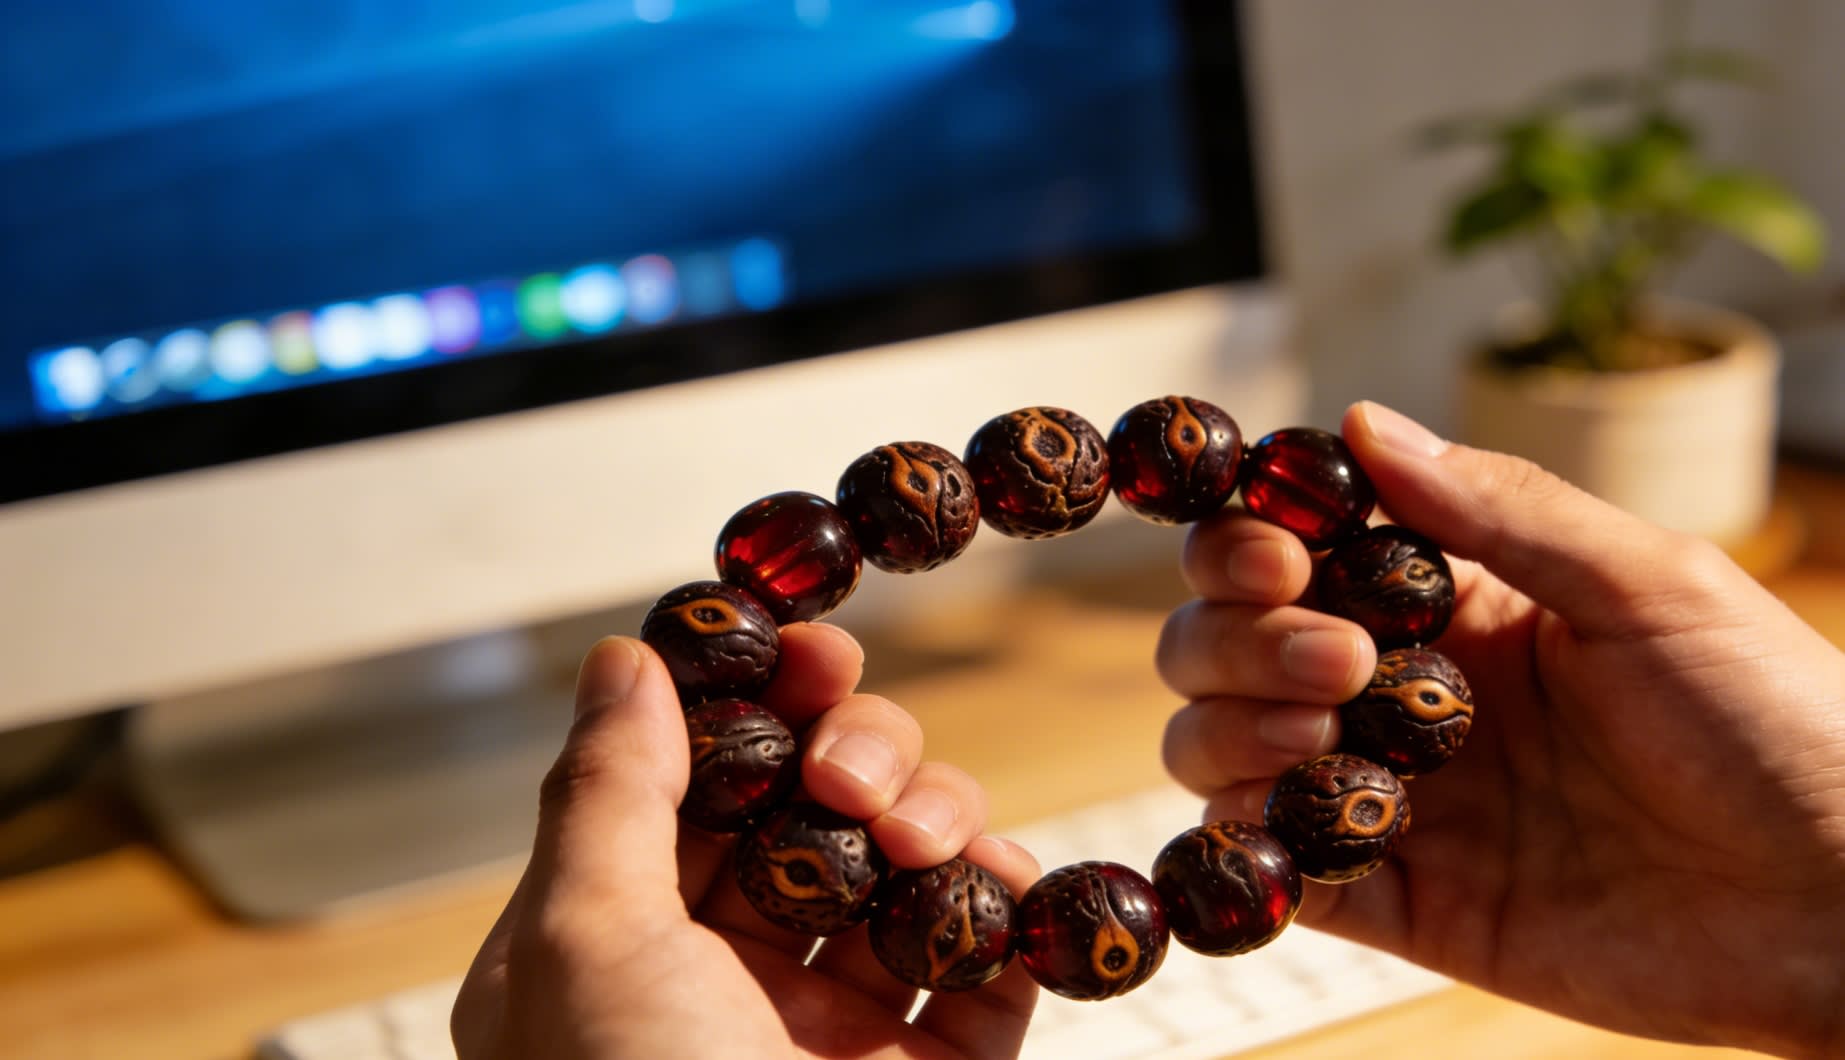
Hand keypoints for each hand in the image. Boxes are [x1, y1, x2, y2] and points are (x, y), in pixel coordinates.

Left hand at [452, 625, 1040, 1058]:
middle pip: (807, 804)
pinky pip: (989, 948)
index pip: (690, 780)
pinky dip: (1003, 897)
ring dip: (925, 811)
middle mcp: (723, 975)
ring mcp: (838, 1021)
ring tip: (911, 832)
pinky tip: (988, 884)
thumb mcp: (583, 946)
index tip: (808, 644)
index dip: (749, 699)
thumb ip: (607, 791)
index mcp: (613, 946)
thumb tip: (624, 658)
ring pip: (903, 856)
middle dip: (845, 750)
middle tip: (850, 759)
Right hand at [1157, 402, 1844, 1056]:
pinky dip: (1246, 846)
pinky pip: (1278, 872)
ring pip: (1224, 748)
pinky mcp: (1404, 904)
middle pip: (1231, 642)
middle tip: (1337, 657)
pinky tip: (1287, 827)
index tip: (1277, 551)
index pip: (1296, 546)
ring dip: (1230, 727)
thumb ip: (1504, 510)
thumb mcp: (1651, 587)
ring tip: (1316, 732)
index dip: (1251, 538)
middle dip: (1243, 636)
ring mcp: (1397, 797)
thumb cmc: (1781, 723)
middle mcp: (1403, 689)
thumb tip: (1365, 421)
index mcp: (1458, 600)